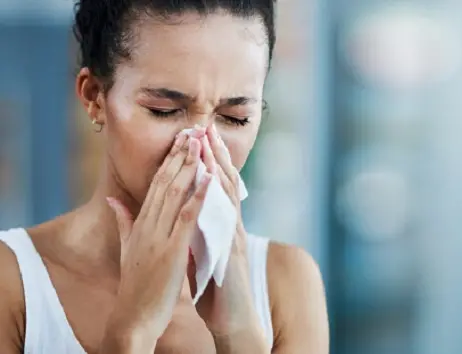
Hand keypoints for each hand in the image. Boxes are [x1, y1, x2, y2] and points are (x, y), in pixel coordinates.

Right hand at [103, 132, 211, 349]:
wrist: (133, 317)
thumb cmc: (135, 284)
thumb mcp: (126, 248)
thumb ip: (122, 221)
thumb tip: (113, 198)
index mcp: (140, 224)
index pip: (155, 184)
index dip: (168, 160)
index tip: (181, 140)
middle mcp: (148, 225)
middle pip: (165, 182)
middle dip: (180, 155)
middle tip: (193, 130)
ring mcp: (158, 237)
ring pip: (175, 194)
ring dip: (189, 166)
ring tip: (200, 143)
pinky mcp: (171, 251)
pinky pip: (188, 218)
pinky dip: (199, 197)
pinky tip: (210, 178)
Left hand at [195, 124, 267, 350]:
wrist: (231, 317)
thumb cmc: (213, 287)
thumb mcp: (196, 254)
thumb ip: (189, 232)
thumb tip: (176, 216)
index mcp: (217, 225)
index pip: (210, 187)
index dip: (202, 162)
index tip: (192, 138)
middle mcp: (229, 225)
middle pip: (223, 183)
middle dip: (214, 154)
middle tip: (204, 127)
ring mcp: (234, 236)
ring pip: (228, 195)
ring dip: (219, 168)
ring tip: (210, 144)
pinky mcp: (235, 250)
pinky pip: (228, 219)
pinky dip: (222, 198)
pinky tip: (216, 181)